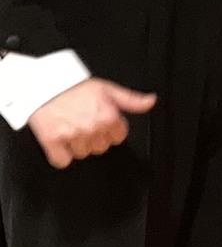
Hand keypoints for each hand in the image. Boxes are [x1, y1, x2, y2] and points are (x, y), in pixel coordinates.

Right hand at [26, 78, 153, 168]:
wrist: (44, 85)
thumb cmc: (74, 87)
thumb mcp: (108, 89)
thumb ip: (131, 99)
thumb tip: (151, 101)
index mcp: (108, 116)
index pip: (118, 137)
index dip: (110, 130)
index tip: (100, 121)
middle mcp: (92, 127)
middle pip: (101, 147)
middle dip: (95, 137)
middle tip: (83, 122)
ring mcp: (72, 136)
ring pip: (83, 154)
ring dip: (78, 145)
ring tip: (71, 127)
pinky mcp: (53, 141)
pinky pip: (62, 161)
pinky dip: (61, 155)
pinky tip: (61, 140)